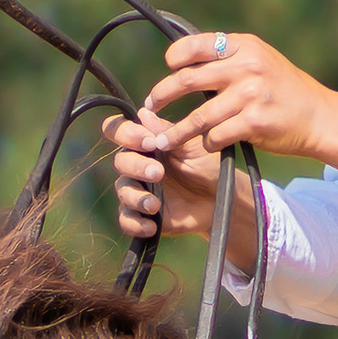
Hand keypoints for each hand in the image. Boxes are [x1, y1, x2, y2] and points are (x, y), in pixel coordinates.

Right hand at [105, 105, 234, 253]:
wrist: (219, 199)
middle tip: (159, 173)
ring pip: (122, 191)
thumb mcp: (193, 146)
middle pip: (120, 162)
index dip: (126, 134)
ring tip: (155, 204)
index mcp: (144, 143)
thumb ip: (168, 132)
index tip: (149, 142)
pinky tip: (152, 225)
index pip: (118, 130)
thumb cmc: (206, 166)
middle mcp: (136, 164)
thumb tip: (143, 113)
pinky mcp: (141, 214)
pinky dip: (136, 224)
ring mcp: (137, 190)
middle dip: (137, 166)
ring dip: (136, 197)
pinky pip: (127, 220)